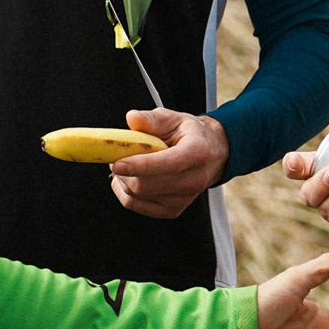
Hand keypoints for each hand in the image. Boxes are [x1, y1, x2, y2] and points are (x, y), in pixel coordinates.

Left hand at [111, 108, 229, 218]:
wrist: (212, 155)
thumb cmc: (190, 135)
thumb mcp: (174, 119)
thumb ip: (152, 119)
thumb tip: (132, 118)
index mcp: (197, 153)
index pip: (168, 164)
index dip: (140, 165)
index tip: (118, 163)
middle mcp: (194, 180)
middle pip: (147, 184)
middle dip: (124, 172)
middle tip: (116, 157)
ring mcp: (184, 198)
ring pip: (138, 196)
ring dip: (123, 181)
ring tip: (125, 166)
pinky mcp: (174, 210)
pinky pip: (139, 206)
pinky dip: (126, 193)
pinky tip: (128, 179)